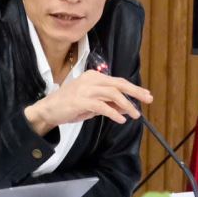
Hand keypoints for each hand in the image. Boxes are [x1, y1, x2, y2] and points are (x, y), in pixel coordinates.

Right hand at [26, 72, 152, 134]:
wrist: (48, 109)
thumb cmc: (70, 105)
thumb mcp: (92, 103)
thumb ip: (108, 103)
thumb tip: (126, 108)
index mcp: (94, 76)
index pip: (118, 81)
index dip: (133, 88)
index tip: (146, 94)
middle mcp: (91, 80)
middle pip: (118, 84)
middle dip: (135, 92)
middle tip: (148, 99)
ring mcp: (85, 89)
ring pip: (112, 94)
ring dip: (126, 105)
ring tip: (135, 114)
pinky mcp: (81, 101)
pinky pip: (102, 106)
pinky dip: (113, 113)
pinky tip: (121, 120)